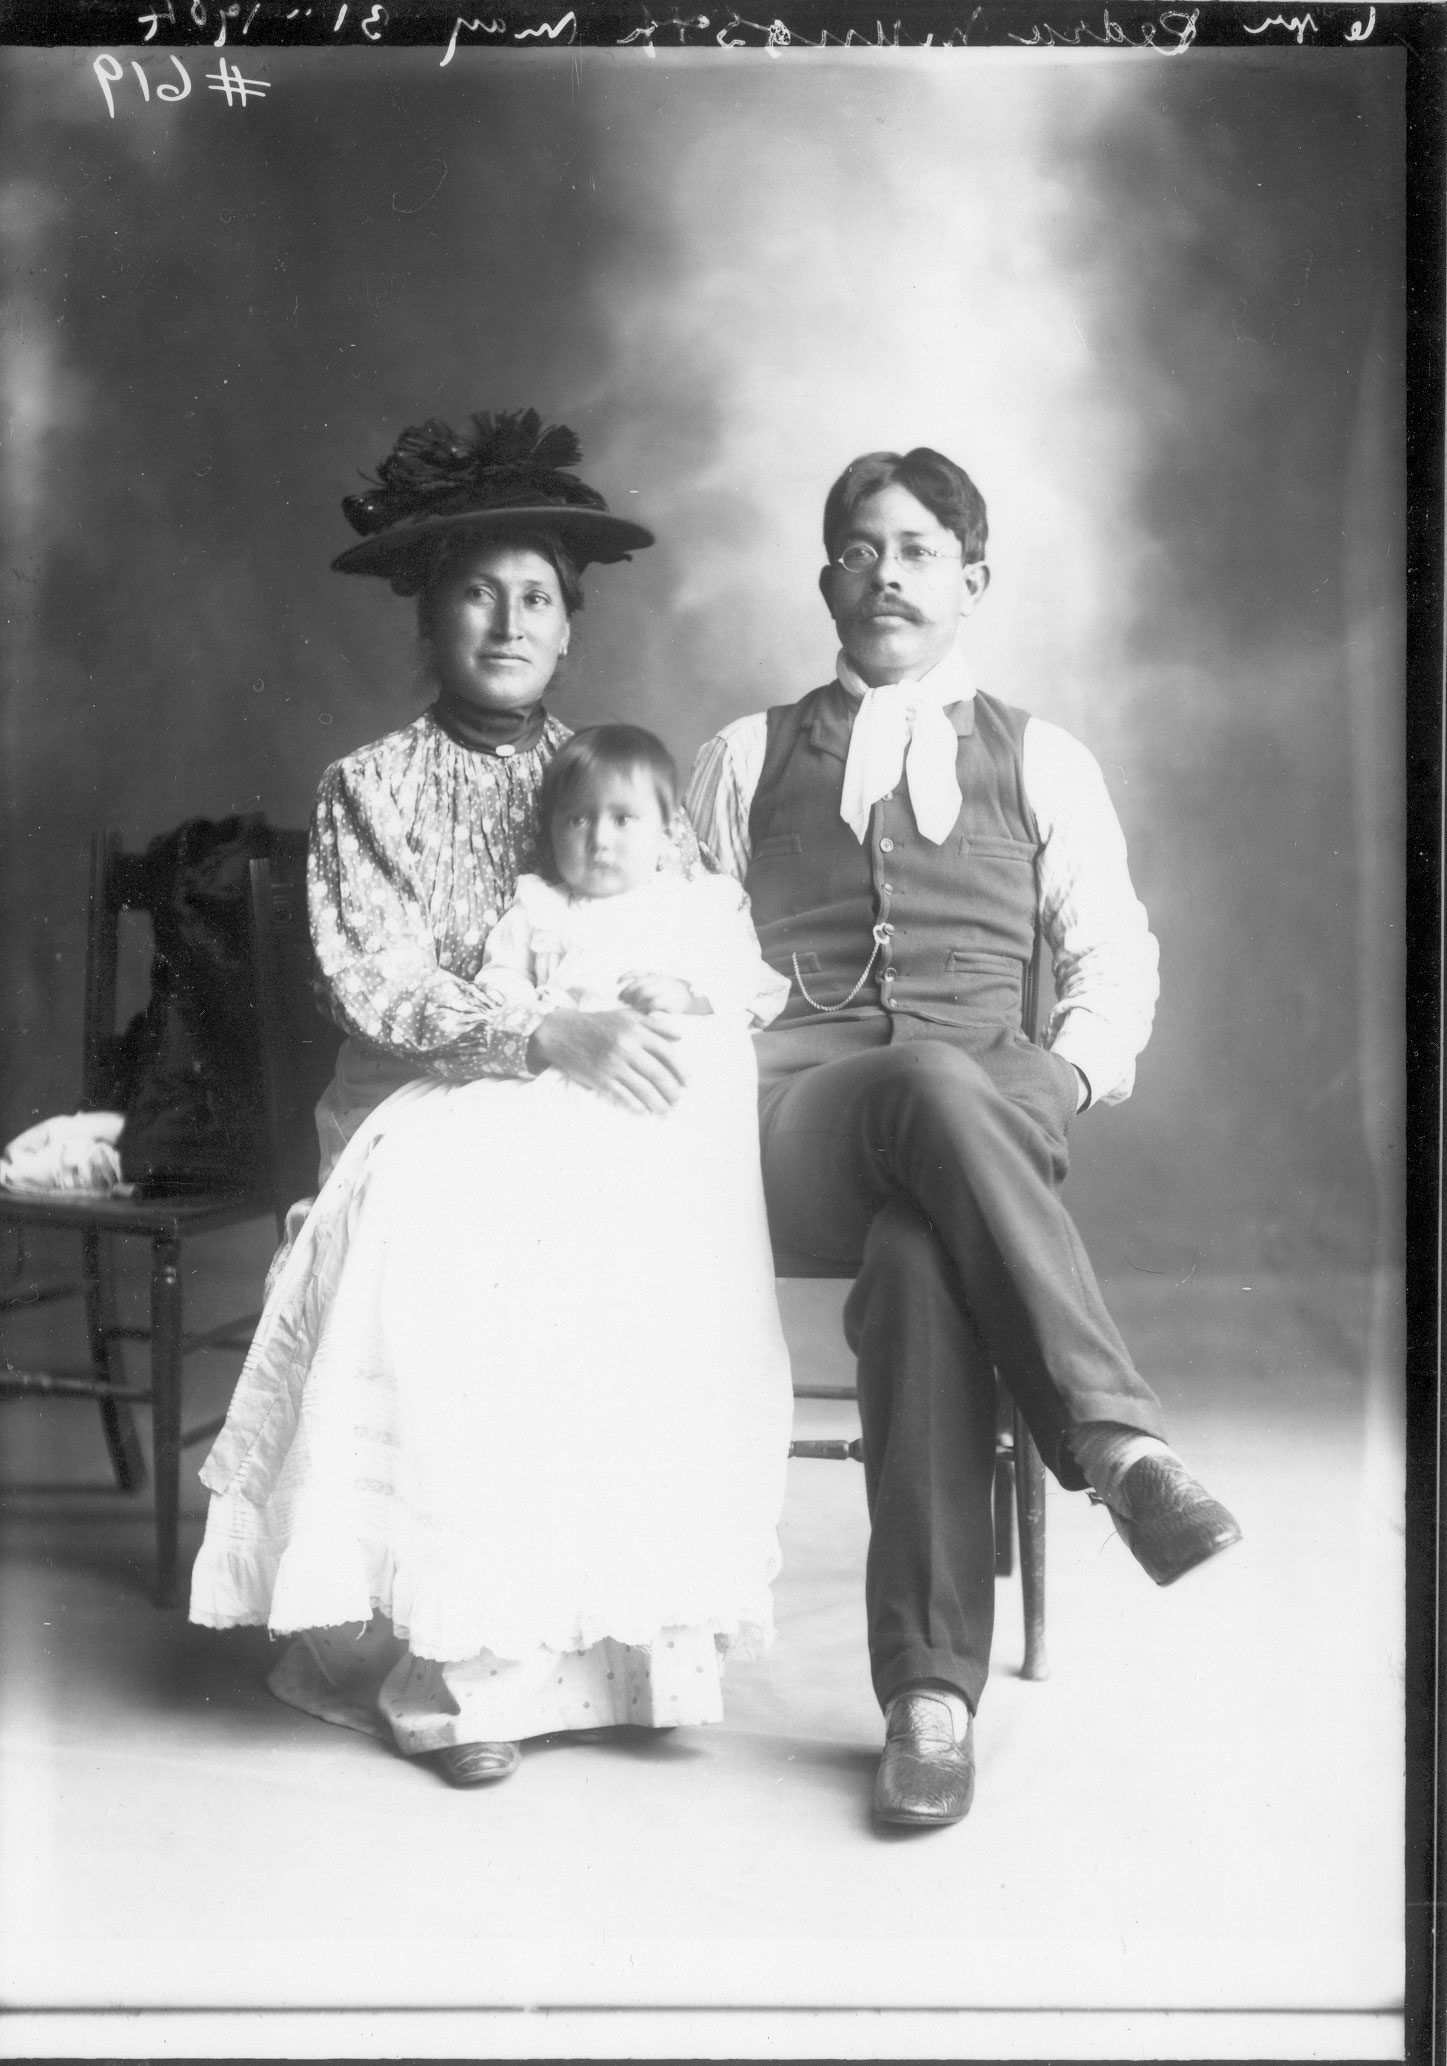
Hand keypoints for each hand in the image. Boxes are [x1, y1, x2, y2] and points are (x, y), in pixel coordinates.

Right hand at [526, 1006, 688, 1115]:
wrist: (563, 1032)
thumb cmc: (598, 1023)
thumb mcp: (627, 1015)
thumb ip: (655, 1024)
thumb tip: (681, 1036)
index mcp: (636, 1031)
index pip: (666, 1052)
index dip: (681, 1069)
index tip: (688, 1082)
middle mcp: (626, 1047)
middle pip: (658, 1074)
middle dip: (672, 1091)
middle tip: (679, 1100)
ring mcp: (613, 1065)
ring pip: (642, 1089)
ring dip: (657, 1103)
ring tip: (666, 1111)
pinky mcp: (600, 1079)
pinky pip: (622, 1096)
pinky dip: (635, 1106)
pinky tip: (644, 1112)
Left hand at [618, 971, 705, 1015]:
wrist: (695, 999)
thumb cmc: (675, 994)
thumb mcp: (662, 985)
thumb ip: (647, 986)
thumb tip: (627, 995)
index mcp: (656, 976)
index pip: (638, 972)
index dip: (626, 976)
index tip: (617, 982)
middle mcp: (660, 981)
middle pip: (639, 984)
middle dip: (628, 991)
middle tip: (622, 1000)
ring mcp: (665, 990)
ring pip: (645, 992)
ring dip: (636, 1000)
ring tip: (631, 1007)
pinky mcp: (670, 1002)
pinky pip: (655, 1003)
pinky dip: (647, 1008)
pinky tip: (644, 1012)